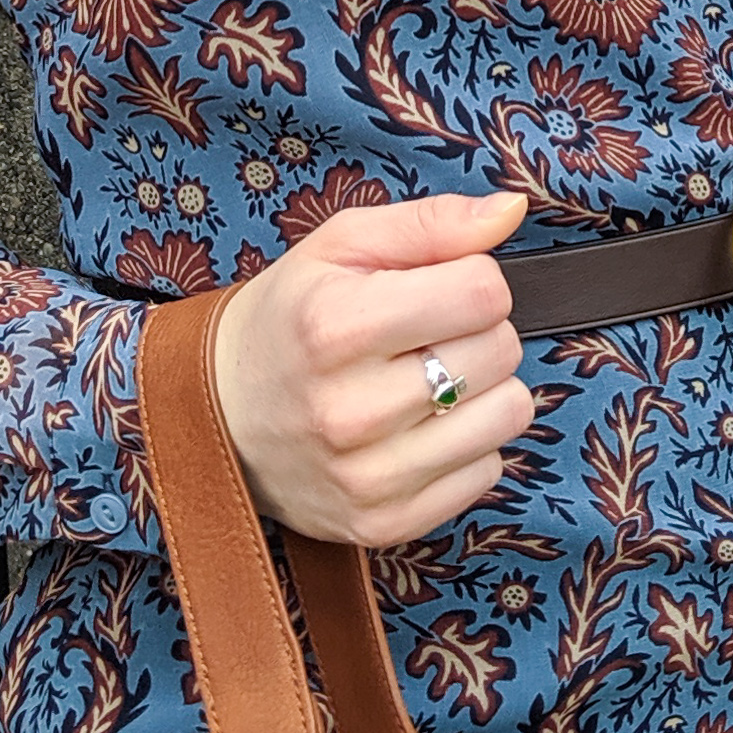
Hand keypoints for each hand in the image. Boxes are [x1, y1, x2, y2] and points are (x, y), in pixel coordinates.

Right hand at [211, 186, 533, 545]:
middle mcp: (351, 408)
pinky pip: (488, 473)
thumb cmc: (289, 320)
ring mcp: (368, 475)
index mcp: (338, 325)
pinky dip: (468, 447)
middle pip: (500, 350)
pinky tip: (421, 431)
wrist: (221, 415)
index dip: (473, 280)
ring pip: (508, 415)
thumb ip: (432, 223)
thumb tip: (511, 210)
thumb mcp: (341, 246)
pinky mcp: (384, 521)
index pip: (483, 291)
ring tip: (430, 383)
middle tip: (428, 337)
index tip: (439, 289)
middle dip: (479, 332)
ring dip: (484, 391)